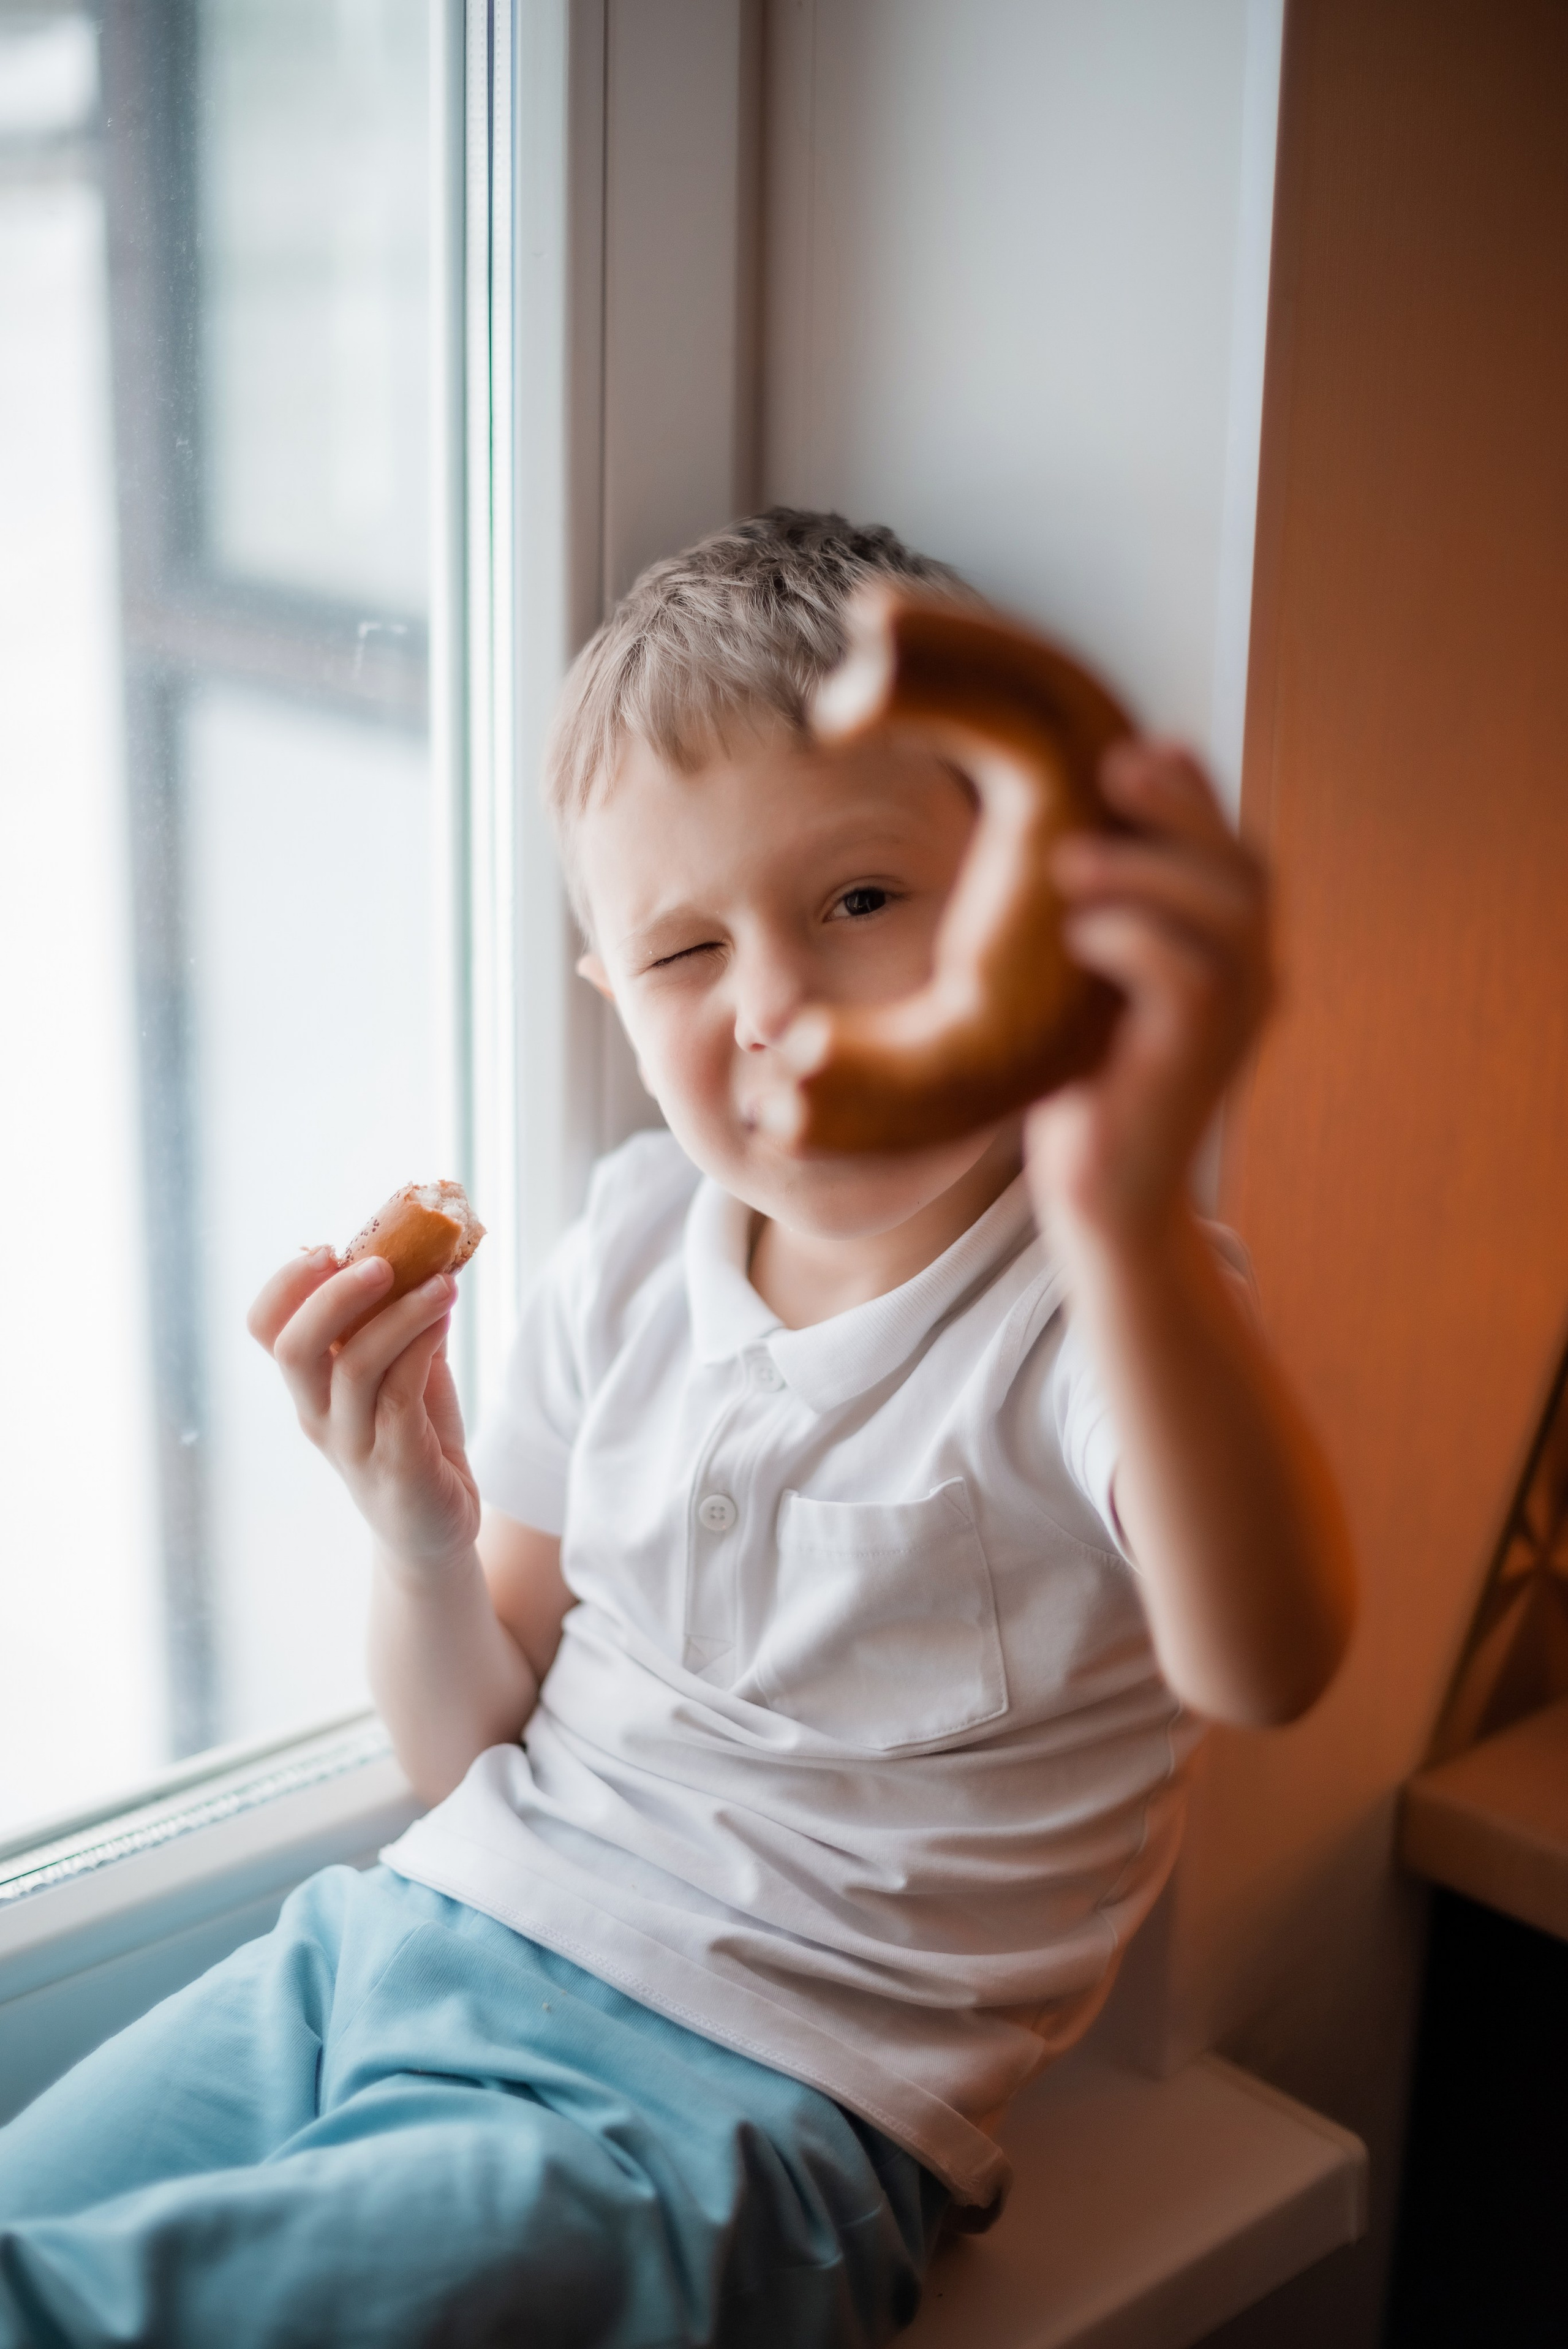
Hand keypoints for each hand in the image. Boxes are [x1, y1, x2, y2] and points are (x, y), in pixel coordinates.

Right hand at [247, 1249, 480, 1574]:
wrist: (434, 1530)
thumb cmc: (413, 1438)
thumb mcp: (401, 1370)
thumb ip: (399, 1319)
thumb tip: (426, 1248)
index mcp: (309, 1385)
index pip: (266, 1328)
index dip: (286, 1284)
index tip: (328, 1249)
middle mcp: (317, 1415)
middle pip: (294, 1348)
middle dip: (334, 1296)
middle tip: (382, 1262)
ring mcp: (353, 1445)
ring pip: (356, 1367)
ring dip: (401, 1314)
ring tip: (444, 1284)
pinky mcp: (396, 1467)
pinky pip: (400, 1397)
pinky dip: (423, 1347)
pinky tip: (446, 1319)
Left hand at [1027, 740, 1271, 1251]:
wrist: (1098, 1195)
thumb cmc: (1082, 1081)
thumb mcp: (1085, 975)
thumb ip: (1094, 906)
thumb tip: (1065, 824)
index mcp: (1225, 949)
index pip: (1229, 847)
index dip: (1192, 790)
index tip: (1131, 747)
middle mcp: (1249, 977)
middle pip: (1243, 865)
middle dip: (1181, 807)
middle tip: (1110, 770)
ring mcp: (1236, 1020)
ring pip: (1229, 911)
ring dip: (1149, 870)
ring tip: (1070, 859)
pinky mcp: (1201, 1060)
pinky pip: (1193, 977)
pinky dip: (1135, 940)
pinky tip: (1078, 937)